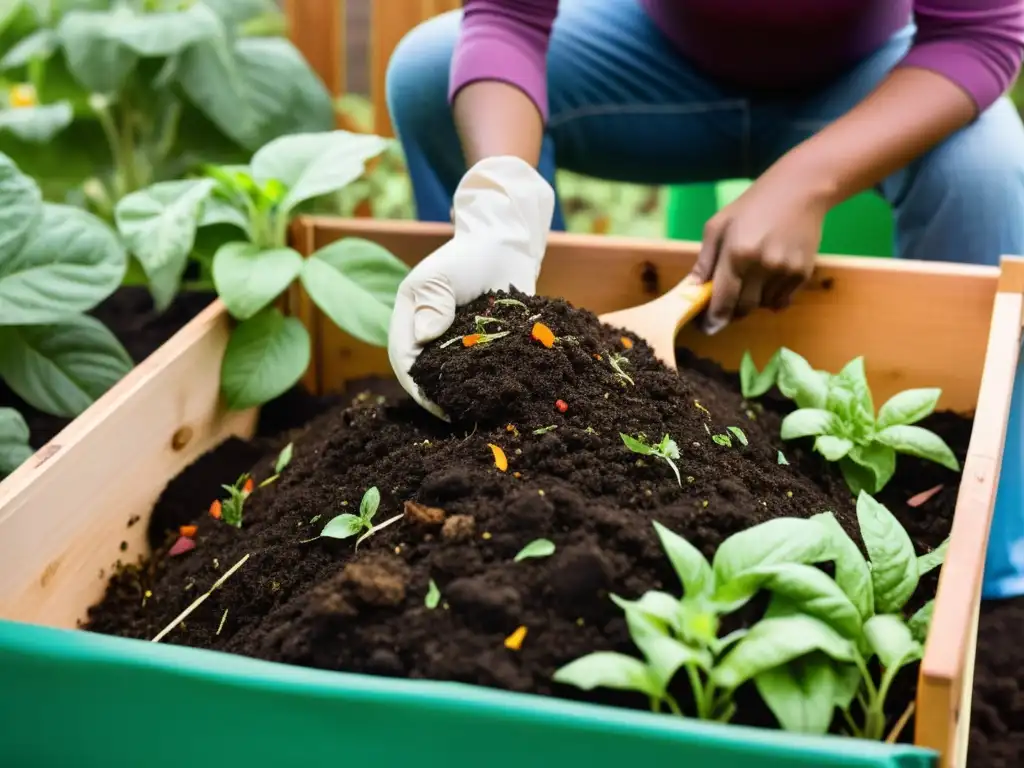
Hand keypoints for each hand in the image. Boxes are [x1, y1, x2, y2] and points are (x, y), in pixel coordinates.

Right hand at [388, 156, 554, 418]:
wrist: (505, 243)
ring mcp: (456, 340)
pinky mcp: (483, 342)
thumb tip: (425, 336)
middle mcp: (429, 332)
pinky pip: (480, 369)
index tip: (437, 406)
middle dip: (439, 397)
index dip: (417, 386)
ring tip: (478, 415)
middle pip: (426, 374)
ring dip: (462, 395)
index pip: (404, 360)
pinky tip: (499, 399)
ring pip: (453, 376)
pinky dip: (486, 384)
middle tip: (459, 419)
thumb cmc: (469, 254)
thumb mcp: (443, 275)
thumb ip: (433, 303)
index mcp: (410, 318)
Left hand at [686, 162, 831, 333]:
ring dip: (752, 301)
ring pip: (762, 306)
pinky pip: (782, 300)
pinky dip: (771, 297)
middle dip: (731, 311)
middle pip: (743, 309)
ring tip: (750, 279)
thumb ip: (704, 260)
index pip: (722, 301)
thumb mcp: (718, 226)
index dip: (713, 320)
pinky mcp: (803, 273)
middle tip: (726, 302)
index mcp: (737, 254)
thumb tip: (693, 289)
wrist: (800, 190)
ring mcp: (785, 271)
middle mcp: (763, 266)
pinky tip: (768, 278)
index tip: (707, 327)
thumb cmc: (751, 206)